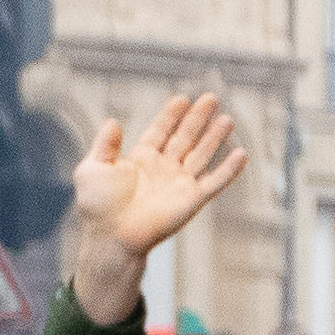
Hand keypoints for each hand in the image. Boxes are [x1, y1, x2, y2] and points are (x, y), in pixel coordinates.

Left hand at [64, 92, 251, 306]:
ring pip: (202, 154)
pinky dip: (229, 169)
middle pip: (185, 138)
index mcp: (140, 160)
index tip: (182, 98)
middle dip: (197, 118)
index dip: (171, 116)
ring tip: (227, 119)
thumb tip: (113, 121)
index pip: (160, 131)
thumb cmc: (97, 207)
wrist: (111, 236)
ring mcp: (179, 183)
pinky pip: (215, 182)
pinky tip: (242, 154)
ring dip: (215, 137)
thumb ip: (103, 146)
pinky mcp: (192, 199)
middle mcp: (163, 168)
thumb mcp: (92, 170)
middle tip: (211, 98)